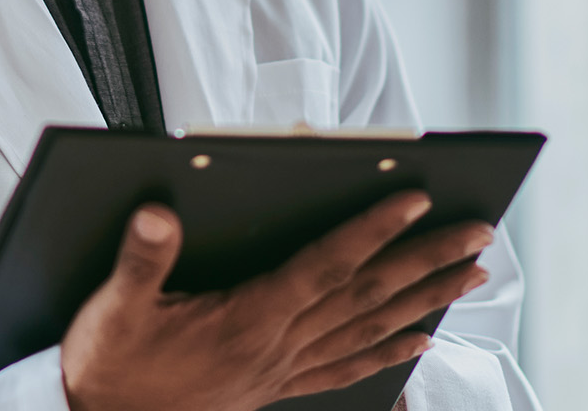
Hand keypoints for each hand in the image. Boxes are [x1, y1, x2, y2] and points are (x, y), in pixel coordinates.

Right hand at [60, 190, 492, 410]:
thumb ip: (141, 260)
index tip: (414, 200)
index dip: (371, 230)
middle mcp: (278, 346)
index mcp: (247, 318)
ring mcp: (283, 370)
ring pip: (371, 330)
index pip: (324, 265)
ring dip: (426, 299)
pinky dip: (391, 354)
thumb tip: (157, 212)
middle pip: (368, 296)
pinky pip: (348, 369)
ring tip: (472, 274)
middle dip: (427, 260)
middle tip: (479, 232)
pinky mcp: (276, 387)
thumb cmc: (107, 366)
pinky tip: (422, 342)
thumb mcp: (112, 309)